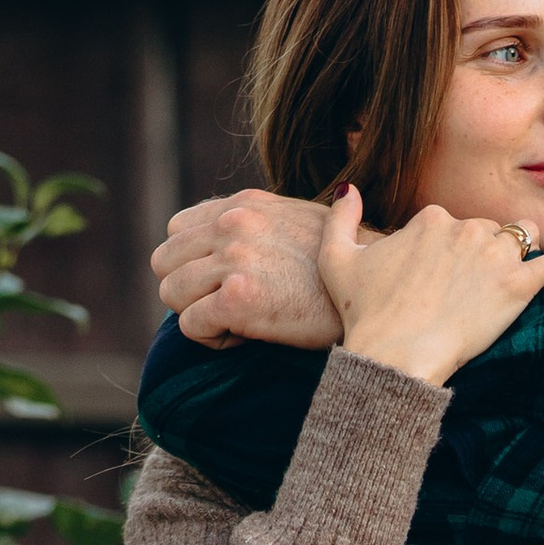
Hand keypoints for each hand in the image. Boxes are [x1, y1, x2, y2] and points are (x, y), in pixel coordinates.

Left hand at [154, 191, 339, 348]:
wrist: (379, 294)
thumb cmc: (346, 269)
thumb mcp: (300, 223)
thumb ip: (258, 225)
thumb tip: (229, 237)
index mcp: (244, 204)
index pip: (177, 229)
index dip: (195, 263)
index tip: (227, 282)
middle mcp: (233, 223)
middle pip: (164, 262)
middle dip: (189, 290)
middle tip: (227, 307)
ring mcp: (235, 259)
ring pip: (171, 293)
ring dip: (198, 314)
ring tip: (239, 322)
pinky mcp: (238, 298)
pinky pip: (190, 325)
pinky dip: (212, 339)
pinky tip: (247, 337)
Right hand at [320, 186, 543, 387]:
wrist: (393, 355)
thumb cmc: (364, 315)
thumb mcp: (338, 261)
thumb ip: (342, 218)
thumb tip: (349, 187)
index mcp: (431, 218)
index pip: (454, 226)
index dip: (450, 255)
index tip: (438, 284)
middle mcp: (465, 227)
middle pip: (489, 233)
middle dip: (483, 258)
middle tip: (465, 298)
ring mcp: (493, 256)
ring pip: (519, 244)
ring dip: (517, 260)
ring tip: (504, 288)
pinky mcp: (516, 287)